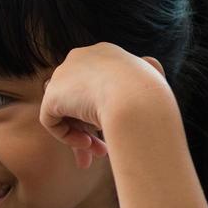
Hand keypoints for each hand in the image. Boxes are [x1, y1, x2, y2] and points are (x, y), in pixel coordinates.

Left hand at [39, 43, 167, 168]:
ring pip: (67, 113)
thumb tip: (152, 65)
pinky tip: (87, 143)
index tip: (117, 129)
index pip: (95, 85)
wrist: (137, 99)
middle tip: (102, 152)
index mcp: (104, 53)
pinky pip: (53, 122)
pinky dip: (68, 137)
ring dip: (82, 136)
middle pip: (78, 99)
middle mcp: (80, 58)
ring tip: (99, 154)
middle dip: (90, 128)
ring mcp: (63, 76)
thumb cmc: (152, 95)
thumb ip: (150, 73)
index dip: (104, 110)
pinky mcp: (51, 95)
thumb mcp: (156, 79)